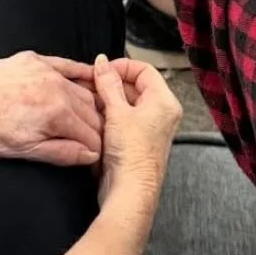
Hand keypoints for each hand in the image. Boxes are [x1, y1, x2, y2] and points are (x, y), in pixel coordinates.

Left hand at [0, 53, 103, 167]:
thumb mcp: (22, 151)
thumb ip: (60, 153)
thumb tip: (90, 156)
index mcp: (57, 114)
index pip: (91, 135)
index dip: (96, 150)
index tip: (96, 159)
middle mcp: (58, 89)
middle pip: (91, 112)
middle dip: (96, 129)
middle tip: (94, 142)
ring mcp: (48, 71)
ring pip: (83, 90)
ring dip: (92, 105)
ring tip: (94, 118)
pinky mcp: (36, 60)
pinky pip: (68, 64)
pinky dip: (83, 71)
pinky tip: (93, 75)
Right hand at [93, 54, 181, 209]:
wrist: (130, 192)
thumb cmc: (132, 155)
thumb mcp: (117, 113)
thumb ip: (108, 84)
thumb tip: (102, 63)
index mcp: (164, 101)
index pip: (144, 69)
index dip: (122, 66)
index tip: (102, 69)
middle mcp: (161, 113)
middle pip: (136, 85)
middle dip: (112, 84)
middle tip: (91, 84)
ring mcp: (150, 128)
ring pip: (127, 103)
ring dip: (108, 100)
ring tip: (90, 100)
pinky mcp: (137, 141)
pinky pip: (124, 119)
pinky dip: (110, 115)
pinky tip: (95, 116)